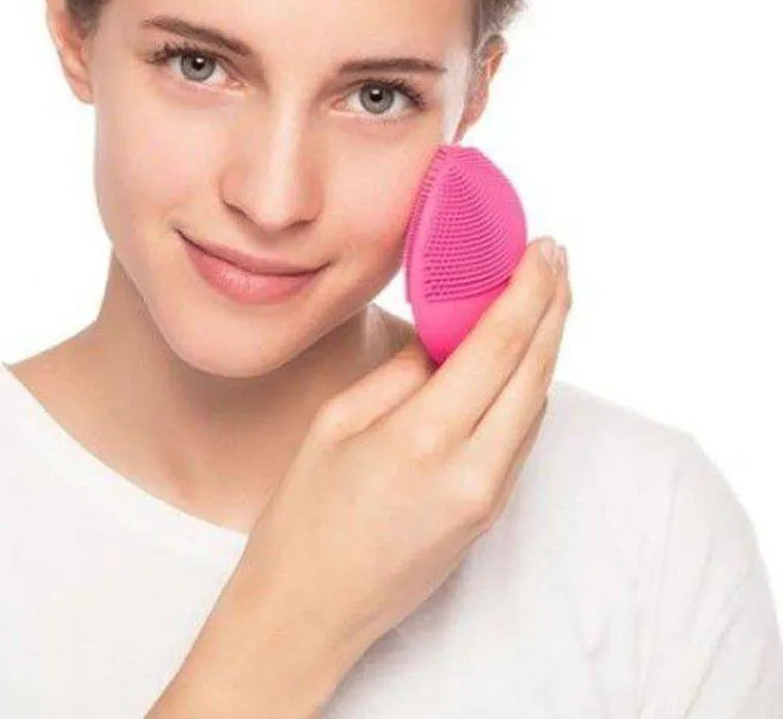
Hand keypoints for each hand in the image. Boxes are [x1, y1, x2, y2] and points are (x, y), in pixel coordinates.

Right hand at [223, 237, 570, 675]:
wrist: (310, 612)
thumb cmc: (305, 516)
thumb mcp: (337, 423)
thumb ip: (403, 373)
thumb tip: (448, 336)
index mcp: (425, 437)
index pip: (500, 344)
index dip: (530, 289)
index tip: (543, 249)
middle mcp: (474, 470)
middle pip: (537, 370)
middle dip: (554, 306)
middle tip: (557, 259)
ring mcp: (489, 498)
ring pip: (537, 405)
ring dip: (545, 346)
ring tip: (541, 298)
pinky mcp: (490, 516)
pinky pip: (522, 438)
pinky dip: (528, 389)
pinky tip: (517, 362)